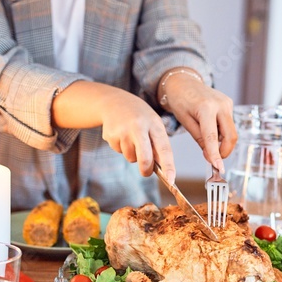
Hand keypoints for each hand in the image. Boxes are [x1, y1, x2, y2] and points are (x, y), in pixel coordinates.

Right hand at [53, 81, 175, 181]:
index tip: (171, 180)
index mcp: (154, 124)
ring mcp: (123, 131)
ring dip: (132, 154)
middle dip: (146, 170)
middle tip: (146, 172)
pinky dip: (121, 148)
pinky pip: (119, 151)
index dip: (168, 166)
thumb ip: (158, 144)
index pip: (164, 148)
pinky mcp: (110, 135)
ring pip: (130, 157)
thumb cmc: (139, 117)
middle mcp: (138, 127)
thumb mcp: (153, 124)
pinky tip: (121, 135)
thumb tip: (162, 169)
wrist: (114, 101)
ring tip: (131, 138)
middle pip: (144, 158)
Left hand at [160, 70, 236, 172]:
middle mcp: (220, 104)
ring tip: (208, 144)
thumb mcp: (185, 121)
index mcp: (205, 107)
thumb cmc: (180, 100)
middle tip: (213, 159)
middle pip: (230, 136)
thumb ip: (199, 138)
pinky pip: (229, 125)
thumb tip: (211, 155)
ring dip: (222, 143)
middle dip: (224, 151)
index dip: (216, 154)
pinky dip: (222, 134)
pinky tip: (211, 131)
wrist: (183, 82)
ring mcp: (227, 103)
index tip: (219, 167)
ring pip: (231, 132)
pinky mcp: (229, 104)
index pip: (213, 137)